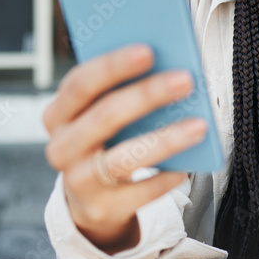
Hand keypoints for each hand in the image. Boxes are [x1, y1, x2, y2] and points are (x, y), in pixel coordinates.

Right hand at [42, 44, 207, 252]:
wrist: (90, 198)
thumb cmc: (105, 139)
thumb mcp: (99, 113)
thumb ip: (120, 90)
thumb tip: (168, 65)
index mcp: (58, 113)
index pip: (80, 83)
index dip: (113, 66)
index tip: (149, 50)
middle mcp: (61, 147)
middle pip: (105, 116)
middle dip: (147, 95)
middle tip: (185, 80)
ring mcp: (78, 180)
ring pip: (124, 158)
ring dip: (165, 139)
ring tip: (199, 125)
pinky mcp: (101, 208)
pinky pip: (139, 192)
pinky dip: (164, 178)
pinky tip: (187, 167)